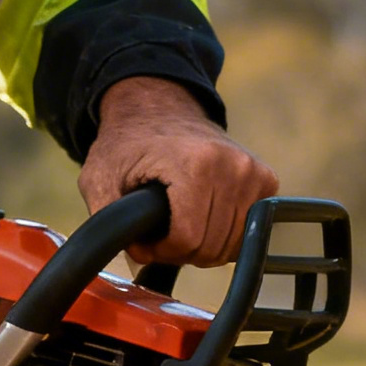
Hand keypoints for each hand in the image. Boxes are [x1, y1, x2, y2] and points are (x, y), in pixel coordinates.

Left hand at [78, 76, 278, 266]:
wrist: (158, 108)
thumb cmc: (128, 145)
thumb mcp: (99, 179)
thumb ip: (110, 223)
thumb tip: (142, 257)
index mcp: (195, 164)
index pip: (188, 240)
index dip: (162, 250)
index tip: (147, 238)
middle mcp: (233, 166)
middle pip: (212, 248)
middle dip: (182, 250)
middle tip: (162, 232)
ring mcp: (253, 172)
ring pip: (233, 246)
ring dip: (204, 244)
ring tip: (181, 224)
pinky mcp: (265, 179)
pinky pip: (247, 232)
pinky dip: (225, 234)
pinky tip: (205, 217)